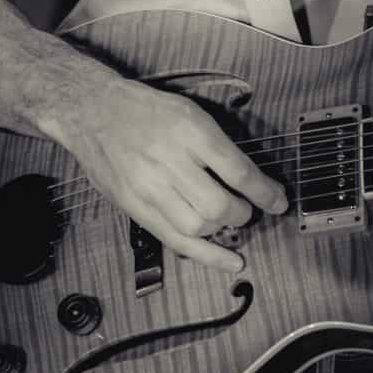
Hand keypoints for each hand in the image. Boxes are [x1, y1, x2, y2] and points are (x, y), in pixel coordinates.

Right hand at [49, 71, 286, 273]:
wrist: (93, 112)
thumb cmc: (147, 110)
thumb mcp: (191, 112)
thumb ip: (219, 146)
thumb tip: (252, 179)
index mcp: (190, 132)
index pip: (239, 172)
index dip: (265, 192)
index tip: (278, 200)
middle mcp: (169, 161)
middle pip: (219, 206)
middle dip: (243, 213)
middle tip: (247, 208)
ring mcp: (149, 188)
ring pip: (198, 228)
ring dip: (223, 230)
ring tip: (228, 220)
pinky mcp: (135, 207)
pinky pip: (175, 240)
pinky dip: (206, 256)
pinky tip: (228, 262)